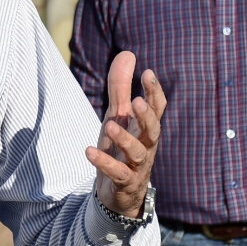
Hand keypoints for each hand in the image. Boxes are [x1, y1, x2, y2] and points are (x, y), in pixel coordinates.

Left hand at [87, 51, 164, 219]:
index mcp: (145, 128)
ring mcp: (136, 166)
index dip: (154, 92)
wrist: (118, 192)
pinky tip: (89, 151)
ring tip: (110, 125)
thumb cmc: (121, 148)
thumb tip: (128, 53)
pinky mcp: (123, 183)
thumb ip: (121, 86)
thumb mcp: (118, 115)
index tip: (148, 72)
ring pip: (138, 153)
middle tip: (138, 102)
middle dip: (147, 117)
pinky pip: (117, 173)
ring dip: (125, 139)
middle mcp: (145, 146)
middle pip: (154, 131)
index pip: (157, 108)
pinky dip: (104, 163)